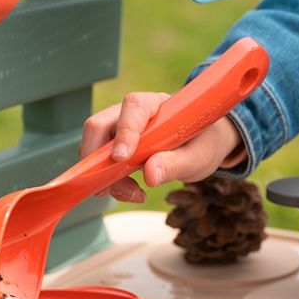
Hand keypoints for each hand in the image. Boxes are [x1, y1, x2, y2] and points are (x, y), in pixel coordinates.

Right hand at [79, 92, 244, 201]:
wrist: (204, 145)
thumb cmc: (202, 143)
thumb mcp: (199, 156)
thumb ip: (177, 163)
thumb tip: (150, 175)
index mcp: (157, 104)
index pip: (133, 107)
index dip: (124, 131)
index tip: (122, 158)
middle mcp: (132, 113)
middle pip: (100, 125)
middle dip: (98, 158)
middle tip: (111, 187)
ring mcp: (120, 129)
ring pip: (95, 147)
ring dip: (104, 175)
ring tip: (133, 193)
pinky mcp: (115, 147)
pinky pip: (100, 162)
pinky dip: (109, 181)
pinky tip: (132, 192)